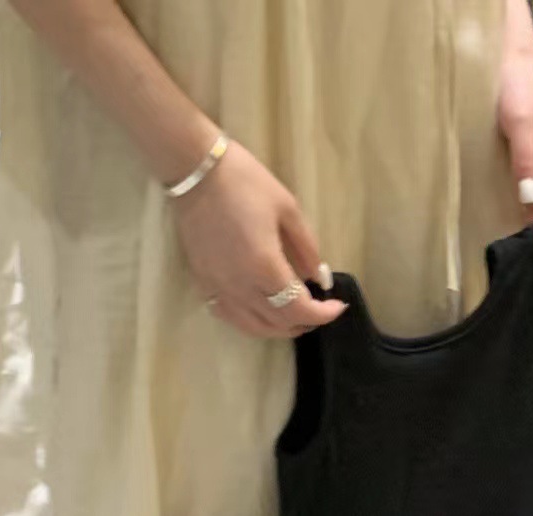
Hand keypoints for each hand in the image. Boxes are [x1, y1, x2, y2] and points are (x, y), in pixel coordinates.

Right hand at [172, 141, 346, 336]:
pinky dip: (251, 321)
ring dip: (280, 327)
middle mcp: (241, 286)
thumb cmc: (245, 182)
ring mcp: (219, 287)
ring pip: (254, 327)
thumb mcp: (288, 209)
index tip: (338, 306)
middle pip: (279, 323)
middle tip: (319, 310)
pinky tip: (261, 310)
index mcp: (265, 267)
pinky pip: (230, 316)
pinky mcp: (203, 282)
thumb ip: (307, 249)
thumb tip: (319, 277)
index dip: (323, 314)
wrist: (194, 170)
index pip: (300, 309)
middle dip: (306, 322)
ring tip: (295, 316)